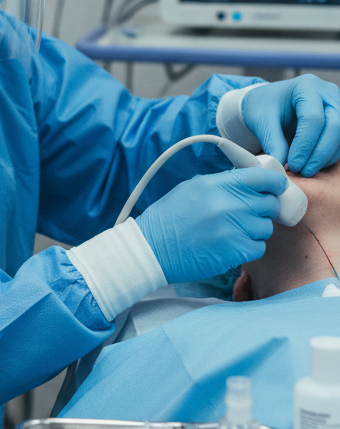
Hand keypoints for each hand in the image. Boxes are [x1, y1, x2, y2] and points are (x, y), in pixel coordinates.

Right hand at [136, 167, 286, 283]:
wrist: (153, 248)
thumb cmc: (169, 218)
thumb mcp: (192, 188)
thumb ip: (223, 183)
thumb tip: (248, 181)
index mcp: (219, 184)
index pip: (264, 177)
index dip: (275, 183)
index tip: (275, 189)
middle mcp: (230, 203)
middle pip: (269, 204)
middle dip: (262, 209)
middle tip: (246, 215)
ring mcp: (234, 228)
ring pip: (265, 227)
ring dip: (253, 230)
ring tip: (231, 232)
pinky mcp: (236, 251)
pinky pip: (258, 247)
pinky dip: (248, 248)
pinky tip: (230, 246)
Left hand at [242, 75, 339, 175]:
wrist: (271, 102)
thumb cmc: (264, 107)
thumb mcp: (262, 122)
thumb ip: (273, 143)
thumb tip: (280, 167)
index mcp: (306, 87)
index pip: (313, 118)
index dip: (305, 145)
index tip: (292, 164)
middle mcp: (328, 92)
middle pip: (336, 126)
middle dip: (319, 153)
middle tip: (302, 170)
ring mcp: (338, 104)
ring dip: (326, 157)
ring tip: (305, 170)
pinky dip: (330, 155)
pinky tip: (313, 164)